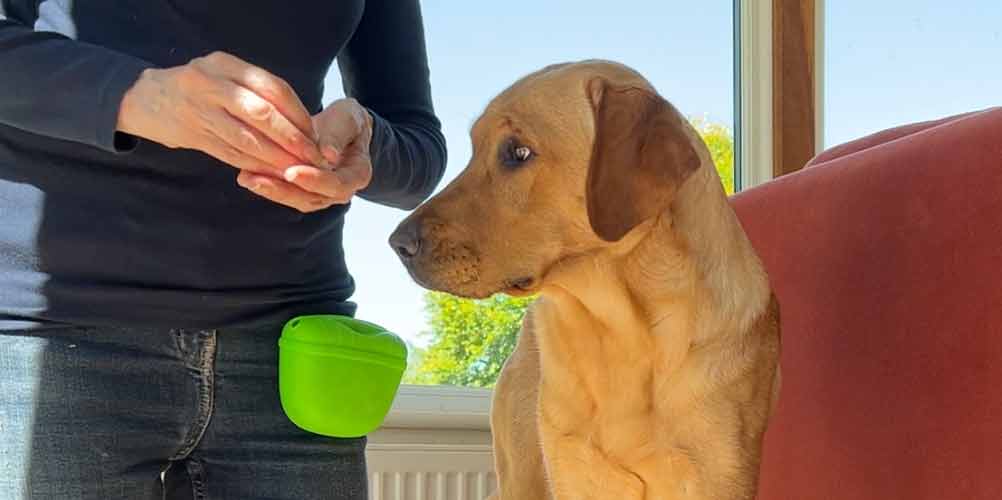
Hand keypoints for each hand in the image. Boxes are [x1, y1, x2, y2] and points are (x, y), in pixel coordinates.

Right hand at [117, 51, 325, 175]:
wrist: (147, 99)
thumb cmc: (199, 89)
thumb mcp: (224, 75)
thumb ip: (256, 91)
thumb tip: (303, 124)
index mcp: (224, 64)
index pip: (272, 88)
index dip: (298, 113)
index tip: (315, 132)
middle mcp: (210, 83)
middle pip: (261, 113)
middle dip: (291, 137)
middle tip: (312, 156)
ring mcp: (199, 110)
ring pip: (246, 138)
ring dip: (276, 157)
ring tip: (297, 170)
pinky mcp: (193, 135)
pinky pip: (231, 154)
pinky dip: (255, 165)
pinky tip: (273, 174)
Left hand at [236, 98, 373, 212]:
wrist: (341, 127)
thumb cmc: (347, 121)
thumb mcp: (348, 118)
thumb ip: (338, 134)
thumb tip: (328, 155)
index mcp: (358, 173)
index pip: (337, 184)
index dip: (315, 180)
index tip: (292, 171)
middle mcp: (341, 189)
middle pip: (314, 198)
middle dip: (285, 190)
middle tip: (258, 180)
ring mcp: (322, 193)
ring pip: (297, 199)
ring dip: (272, 191)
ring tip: (247, 179)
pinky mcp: (304, 190)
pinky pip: (287, 193)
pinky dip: (268, 185)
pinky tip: (248, 175)